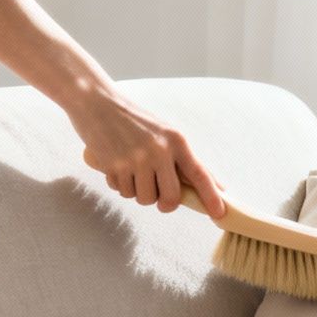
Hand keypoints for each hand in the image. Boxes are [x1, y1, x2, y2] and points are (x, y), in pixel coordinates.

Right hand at [69, 85, 227, 216]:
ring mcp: (136, 160)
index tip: (220, 213)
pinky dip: (120, 185)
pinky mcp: (114, 167)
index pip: (199, 173)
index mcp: (176, 140)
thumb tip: (212, 184)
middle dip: (165, 203)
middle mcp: (159, 151)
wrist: (96, 103)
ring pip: (144, 199)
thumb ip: (183, 159)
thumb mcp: (164, 133)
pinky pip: (123, 192)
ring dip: (138, 192)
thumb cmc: (133, 120)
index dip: (211, 196)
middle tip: (159, 198)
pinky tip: (117, 167)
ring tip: (133, 172)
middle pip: (171, 197)